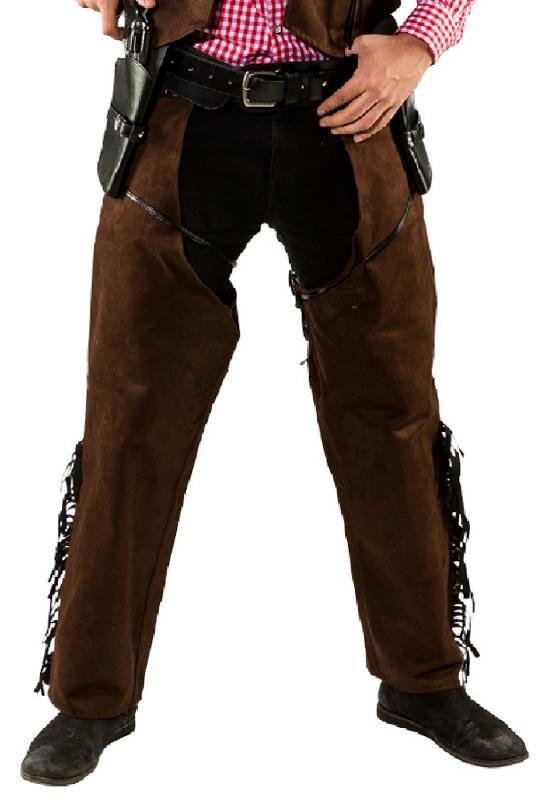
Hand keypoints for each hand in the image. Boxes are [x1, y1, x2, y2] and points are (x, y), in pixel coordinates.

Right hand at [75, 0, 156, 39]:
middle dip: (113, 11)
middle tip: (119, 0)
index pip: (108, 30)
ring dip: (102, 3)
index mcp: (105, 3)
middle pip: (104, 16)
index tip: (121, 33)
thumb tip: (150, 5)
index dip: (116, 35)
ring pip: (95, 7)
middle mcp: (92, 2)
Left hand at [317, 33, 432, 141]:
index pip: (342, 97)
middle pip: (350, 114)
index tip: (320, 111)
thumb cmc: (393, 47)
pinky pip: (380, 124)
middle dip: (334, 121)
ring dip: (347, 130)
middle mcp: (375, 93)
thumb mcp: (366, 42)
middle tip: (324, 123)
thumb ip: (350, 50)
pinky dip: (368, 133)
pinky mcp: (394, 105)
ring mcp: (386, 101)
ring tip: (337, 131)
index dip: (329, 106)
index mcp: (365, 78)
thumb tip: (343, 55)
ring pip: (364, 123)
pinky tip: (358, 136)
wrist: (416, 51)